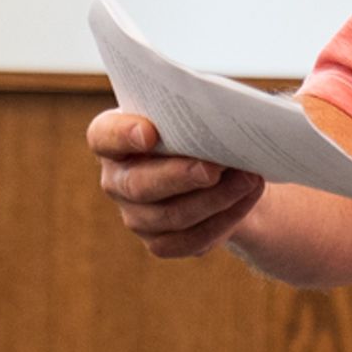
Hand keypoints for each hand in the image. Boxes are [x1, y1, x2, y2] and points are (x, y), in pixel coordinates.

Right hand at [88, 109, 265, 259]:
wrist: (224, 168)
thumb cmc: (206, 128)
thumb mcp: (203, 110)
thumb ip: (204, 108)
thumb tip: (235, 111)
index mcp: (114, 139)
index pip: (103, 136)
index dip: (122, 135)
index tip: (150, 132)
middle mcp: (116, 180)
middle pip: (138, 185)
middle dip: (179, 176)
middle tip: (214, 167)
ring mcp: (136, 216)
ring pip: (169, 217)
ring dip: (213, 199)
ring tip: (249, 178)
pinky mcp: (161, 243)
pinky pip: (190, 240)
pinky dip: (223, 221)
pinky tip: (248, 199)